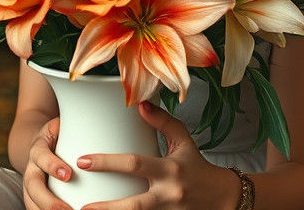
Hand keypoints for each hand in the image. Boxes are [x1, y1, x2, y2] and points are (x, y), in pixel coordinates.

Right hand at [24, 117, 73, 209]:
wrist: (43, 143)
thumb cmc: (63, 134)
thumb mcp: (66, 124)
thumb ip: (81, 122)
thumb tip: (114, 111)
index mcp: (40, 147)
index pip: (41, 156)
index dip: (52, 165)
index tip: (68, 175)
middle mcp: (32, 166)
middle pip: (32, 185)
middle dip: (48, 200)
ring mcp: (31, 182)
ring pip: (30, 200)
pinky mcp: (33, 194)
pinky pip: (34, 206)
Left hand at [75, 102, 237, 209]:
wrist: (222, 198)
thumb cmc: (197, 167)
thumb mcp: (183, 141)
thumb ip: (163, 122)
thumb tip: (140, 104)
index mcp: (170, 170)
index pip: (135, 164)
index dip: (108, 162)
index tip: (83, 161)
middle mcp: (168, 194)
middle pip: (134, 204)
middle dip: (106, 207)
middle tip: (81, 205)